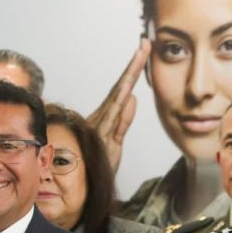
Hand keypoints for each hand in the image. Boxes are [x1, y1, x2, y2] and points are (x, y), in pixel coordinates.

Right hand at [86, 38, 150, 174]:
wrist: (85, 188)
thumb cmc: (97, 166)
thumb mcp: (116, 142)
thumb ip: (124, 121)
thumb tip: (132, 97)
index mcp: (107, 117)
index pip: (122, 90)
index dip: (133, 71)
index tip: (144, 51)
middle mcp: (102, 117)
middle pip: (121, 87)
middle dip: (134, 66)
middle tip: (146, 44)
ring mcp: (101, 127)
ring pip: (118, 98)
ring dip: (129, 77)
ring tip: (141, 56)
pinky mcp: (102, 141)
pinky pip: (113, 122)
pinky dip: (120, 109)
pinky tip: (128, 92)